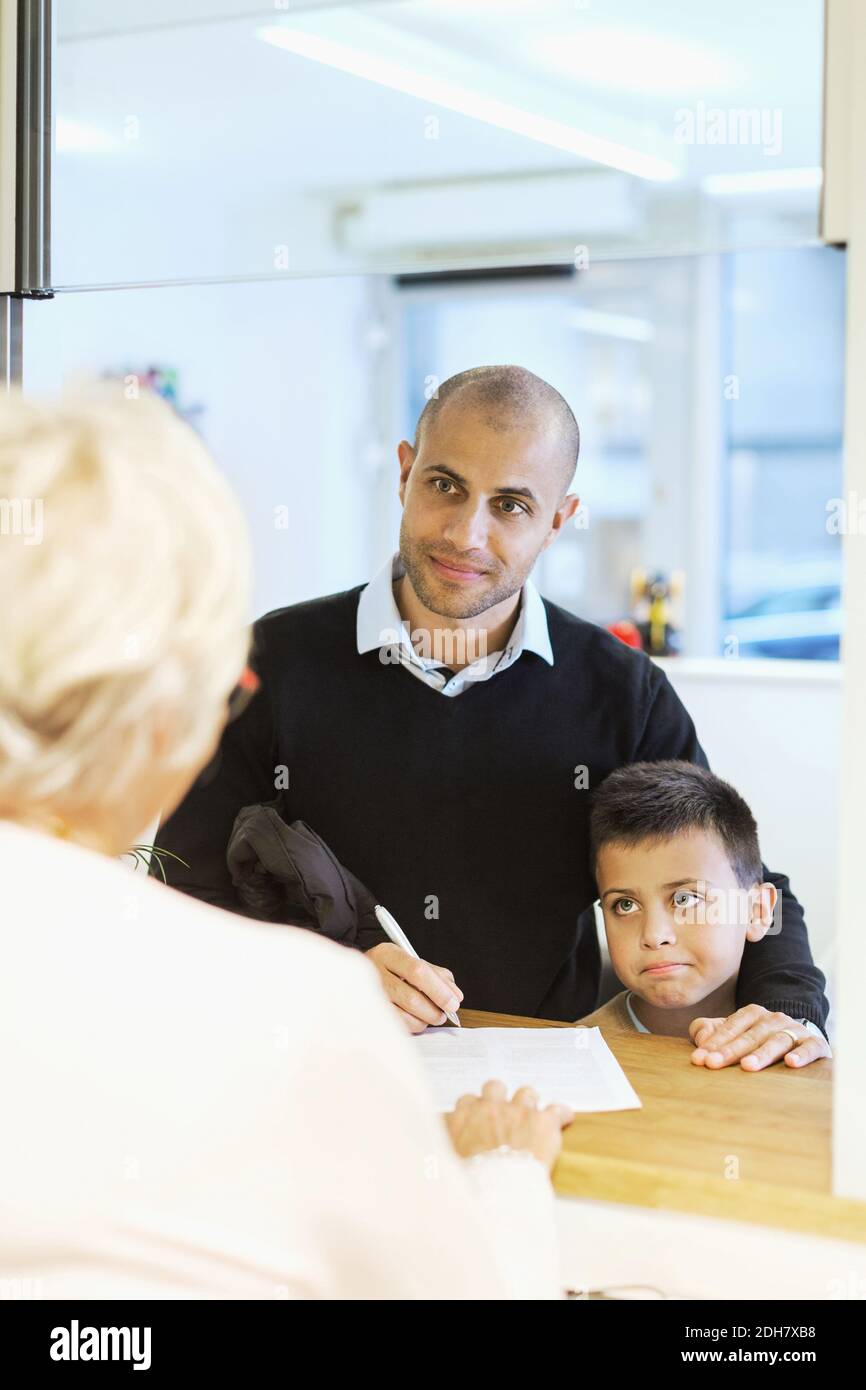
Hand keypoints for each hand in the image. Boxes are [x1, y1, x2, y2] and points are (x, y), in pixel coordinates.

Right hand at [367, 943, 462, 1033]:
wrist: (353, 976)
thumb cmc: (390, 970)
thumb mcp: (411, 962)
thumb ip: (437, 975)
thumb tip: (455, 995)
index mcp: (388, 954)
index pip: (417, 970)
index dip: (439, 990)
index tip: (453, 1001)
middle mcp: (375, 973)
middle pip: (411, 997)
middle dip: (434, 1009)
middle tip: (444, 1013)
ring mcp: (368, 996)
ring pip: (404, 1015)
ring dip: (425, 1020)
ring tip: (431, 1016)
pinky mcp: (368, 1014)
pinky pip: (396, 1026)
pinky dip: (413, 1025)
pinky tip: (416, 1019)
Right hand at [445, 1079, 573, 1174]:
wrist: (496, 1192)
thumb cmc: (469, 1183)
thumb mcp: (445, 1166)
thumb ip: (445, 1151)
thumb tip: (435, 1158)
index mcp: (463, 1118)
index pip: (466, 1101)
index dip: (474, 1110)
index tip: (478, 1120)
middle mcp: (489, 1108)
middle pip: (494, 1087)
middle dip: (499, 1097)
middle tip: (504, 1113)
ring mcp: (517, 1111)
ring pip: (526, 1093)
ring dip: (529, 1103)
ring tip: (532, 1116)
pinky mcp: (543, 1121)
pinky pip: (557, 1109)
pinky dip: (560, 1114)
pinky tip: (563, 1119)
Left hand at [689, 1006, 830, 1070]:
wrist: (802, 1038)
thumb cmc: (759, 1040)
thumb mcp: (733, 1032)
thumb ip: (710, 1031)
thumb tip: (701, 1038)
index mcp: (752, 1013)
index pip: (730, 1028)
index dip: (713, 1043)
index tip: (699, 1058)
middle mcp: (773, 1019)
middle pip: (749, 1036)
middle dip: (730, 1050)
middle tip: (713, 1063)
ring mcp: (795, 1030)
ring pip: (776, 1041)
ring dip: (761, 1054)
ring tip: (747, 1066)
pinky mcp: (815, 1044)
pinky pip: (809, 1048)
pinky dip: (801, 1055)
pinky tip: (791, 1063)